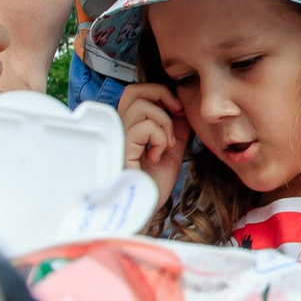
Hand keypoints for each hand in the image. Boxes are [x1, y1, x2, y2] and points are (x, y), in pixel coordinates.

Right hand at [116, 82, 189, 206]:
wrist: (144, 210)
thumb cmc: (151, 187)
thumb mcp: (170, 154)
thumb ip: (174, 132)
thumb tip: (182, 111)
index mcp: (129, 128)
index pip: (136, 94)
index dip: (160, 94)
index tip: (178, 110)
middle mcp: (118, 130)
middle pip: (133, 90)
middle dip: (160, 94)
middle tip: (176, 111)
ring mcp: (117, 138)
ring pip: (142, 105)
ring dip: (164, 123)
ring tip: (165, 145)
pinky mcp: (120, 148)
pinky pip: (145, 126)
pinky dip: (159, 137)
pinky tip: (155, 156)